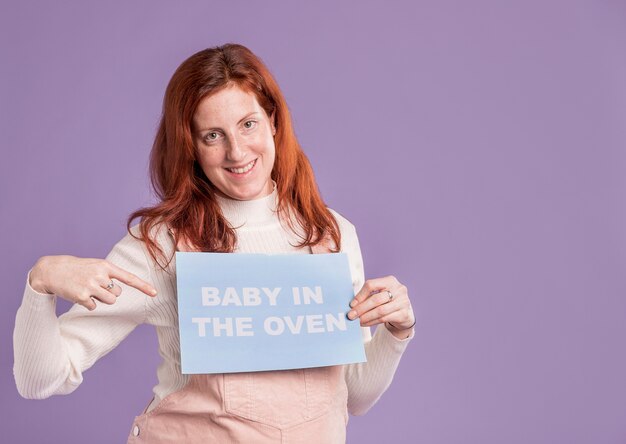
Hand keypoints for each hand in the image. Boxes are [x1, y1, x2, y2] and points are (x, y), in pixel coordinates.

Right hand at [29, 255, 157, 310]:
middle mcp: (100, 275)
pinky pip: (94, 307)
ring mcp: (91, 285)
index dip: (143, 286)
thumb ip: (109, 275)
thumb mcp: (95, 266)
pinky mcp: (82, 296)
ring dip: (100, 300)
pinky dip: (88, 304)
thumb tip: (118, 293)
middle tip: (94, 286)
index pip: (129, 278)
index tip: (155, 293)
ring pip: (109, 302)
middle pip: (117, 294)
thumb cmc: (77, 269)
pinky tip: (79, 295)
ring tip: (88, 290)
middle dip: (108, 293)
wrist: (52, 270)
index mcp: (106, 266)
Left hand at [347, 275, 414, 338]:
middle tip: (351, 315)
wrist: (404, 313)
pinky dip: (372, 322)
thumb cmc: (388, 301)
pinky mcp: (404, 314)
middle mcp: (398, 289)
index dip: (360, 295)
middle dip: (361, 308)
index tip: (351, 304)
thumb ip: (367, 296)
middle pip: (376, 299)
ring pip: (380, 311)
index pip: (371, 285)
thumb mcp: (380, 294)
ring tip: (358, 321)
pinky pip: (384, 319)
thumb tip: (352, 305)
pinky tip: (365, 323)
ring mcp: (403, 302)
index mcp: (390, 280)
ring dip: (366, 317)